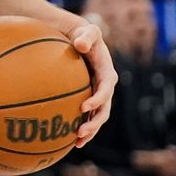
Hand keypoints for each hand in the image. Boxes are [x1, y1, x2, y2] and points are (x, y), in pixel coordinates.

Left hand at [66, 21, 116, 146]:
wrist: (79, 39)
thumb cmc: (82, 34)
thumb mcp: (87, 32)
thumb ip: (86, 36)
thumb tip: (80, 44)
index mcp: (107, 73)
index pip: (106, 89)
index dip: (98, 99)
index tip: (83, 107)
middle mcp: (104, 87)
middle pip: (104, 109)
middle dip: (94, 123)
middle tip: (80, 132)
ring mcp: (97, 94)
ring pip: (97, 117)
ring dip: (89, 131)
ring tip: (76, 143)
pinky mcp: (88, 98)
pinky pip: (86, 116)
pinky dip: (80, 127)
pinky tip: (67, 140)